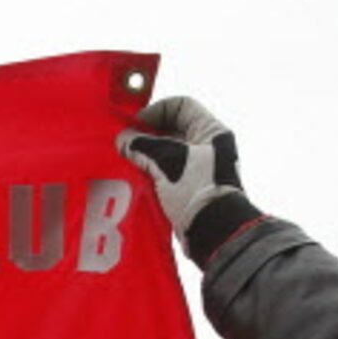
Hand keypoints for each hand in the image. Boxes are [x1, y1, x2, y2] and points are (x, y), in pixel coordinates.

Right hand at [116, 96, 258, 263]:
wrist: (214, 233)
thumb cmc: (197, 189)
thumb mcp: (168, 161)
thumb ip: (142, 146)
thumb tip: (123, 140)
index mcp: (211, 131)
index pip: (181, 105)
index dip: (157, 110)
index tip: (136, 124)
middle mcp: (208, 146)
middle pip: (172, 129)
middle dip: (147, 135)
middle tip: (126, 144)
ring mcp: (200, 168)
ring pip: (168, 152)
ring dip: (147, 155)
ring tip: (127, 161)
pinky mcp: (191, 188)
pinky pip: (167, 172)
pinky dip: (151, 173)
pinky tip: (135, 178)